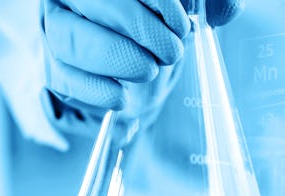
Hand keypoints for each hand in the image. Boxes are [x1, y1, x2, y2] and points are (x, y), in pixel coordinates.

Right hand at [42, 0, 242, 136]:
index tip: (180, 25)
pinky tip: (122, 97)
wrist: (141, 66)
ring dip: (116, 57)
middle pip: (90, 1)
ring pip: (67, 37)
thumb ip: (209, 1)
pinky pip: (62, 78)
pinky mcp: (56, 69)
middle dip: (138, 27)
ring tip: (148, 70)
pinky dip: (95, 91)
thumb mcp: (185, 10)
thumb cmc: (161, 27)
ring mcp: (57, 30)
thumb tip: (227, 11)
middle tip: (170, 52)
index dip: (155, 1)